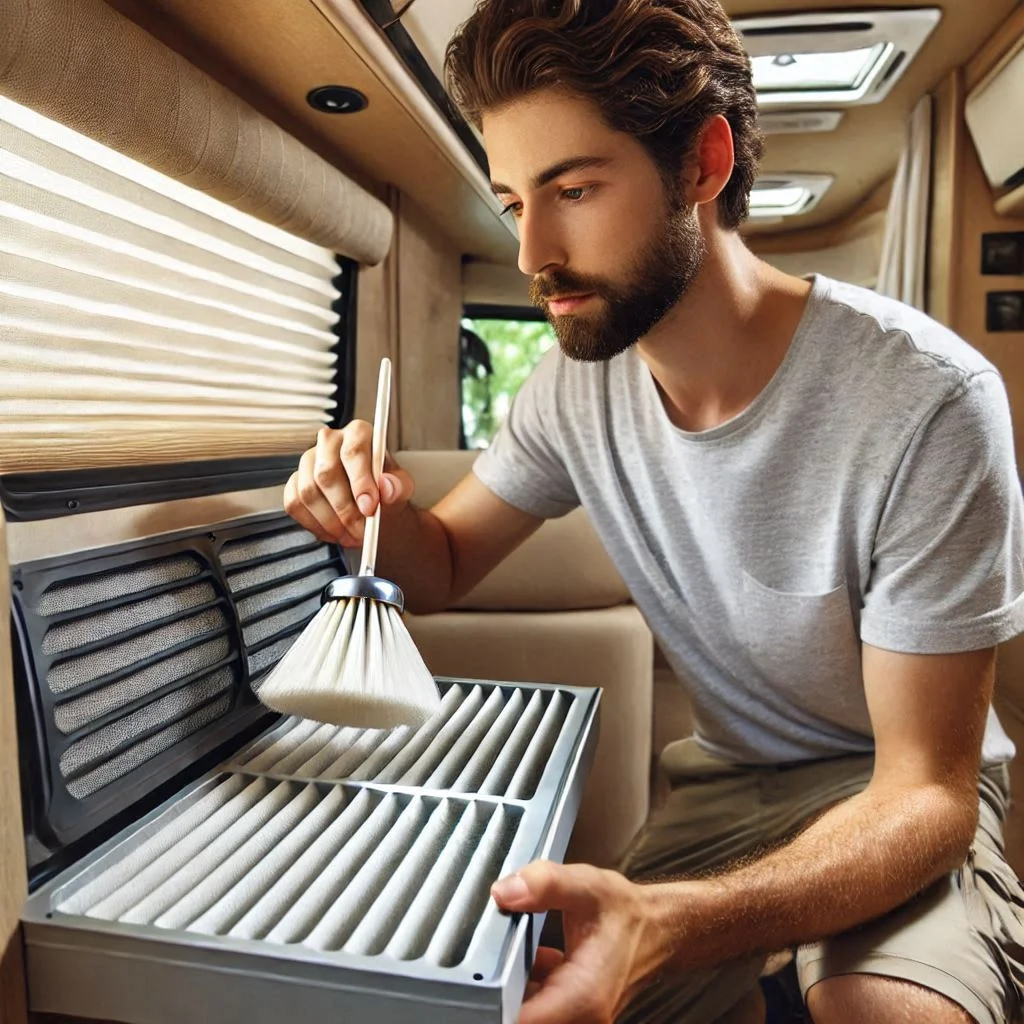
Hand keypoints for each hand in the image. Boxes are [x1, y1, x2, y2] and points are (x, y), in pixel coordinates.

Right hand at [283, 423, 414, 546]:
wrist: (373, 505)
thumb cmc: (386, 490)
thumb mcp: (401, 488)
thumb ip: (398, 486)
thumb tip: (386, 487)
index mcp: (358, 433)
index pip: (353, 452)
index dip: (360, 482)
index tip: (369, 508)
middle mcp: (330, 441)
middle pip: (326, 473)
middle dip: (344, 509)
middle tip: (361, 530)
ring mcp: (308, 460)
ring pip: (308, 492)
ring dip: (330, 521)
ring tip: (351, 534)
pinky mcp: (295, 481)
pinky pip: (295, 504)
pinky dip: (315, 524)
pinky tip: (334, 531)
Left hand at [492, 861, 666, 1023]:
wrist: (657, 929)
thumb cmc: (627, 913)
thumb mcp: (587, 886)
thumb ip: (545, 883)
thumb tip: (505, 892)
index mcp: (582, 996)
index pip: (520, 1019)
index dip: (493, 1001)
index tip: (480, 976)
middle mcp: (581, 1018)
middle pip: (518, 1015)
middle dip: (498, 986)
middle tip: (493, 951)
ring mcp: (577, 1019)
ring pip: (525, 1010)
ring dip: (510, 984)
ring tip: (512, 949)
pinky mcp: (573, 1014)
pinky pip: (537, 1006)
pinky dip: (524, 984)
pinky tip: (528, 957)